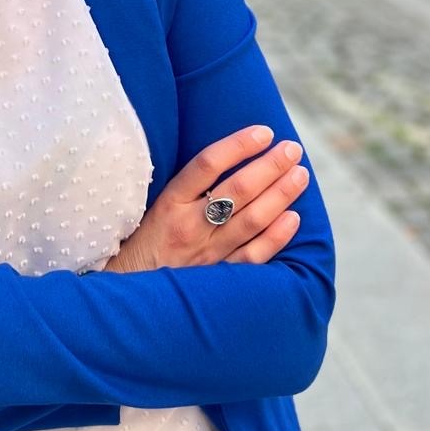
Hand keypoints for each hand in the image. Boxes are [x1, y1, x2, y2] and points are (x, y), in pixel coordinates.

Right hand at [106, 125, 308, 272]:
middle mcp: (189, 226)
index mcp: (169, 203)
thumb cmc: (143, 246)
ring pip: (251, 219)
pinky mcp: (217, 277)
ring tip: (300, 175)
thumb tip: (226, 158)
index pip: (208, 164)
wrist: (129, 298)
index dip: (238, 145)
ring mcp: (206, 253)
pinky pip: (253, 256)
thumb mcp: (152, 209)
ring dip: (280, 194)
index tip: (264, 132)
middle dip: (270, 166)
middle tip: (293, 149)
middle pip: (237, 189)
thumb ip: (185, 190)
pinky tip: (294, 218)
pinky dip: (276, 237)